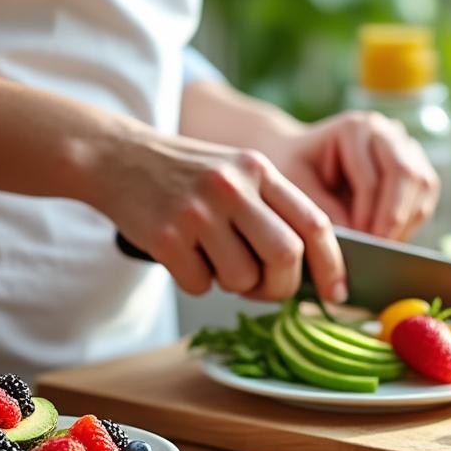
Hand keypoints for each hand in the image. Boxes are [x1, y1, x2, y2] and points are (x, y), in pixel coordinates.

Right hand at [97, 130, 346, 302]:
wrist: (115, 156)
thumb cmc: (186, 174)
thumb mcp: (236, 171)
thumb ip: (272, 208)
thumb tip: (311, 271)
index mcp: (258, 170)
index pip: (314, 223)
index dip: (332, 265)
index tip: (335, 293)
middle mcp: (232, 186)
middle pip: (285, 256)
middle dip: (281, 285)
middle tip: (264, 287)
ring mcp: (197, 211)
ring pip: (242, 279)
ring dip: (231, 284)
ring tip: (212, 257)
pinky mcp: (165, 236)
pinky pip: (200, 285)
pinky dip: (196, 281)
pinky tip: (182, 253)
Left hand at [265, 111, 439, 240]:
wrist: (303, 156)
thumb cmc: (295, 170)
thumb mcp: (296, 187)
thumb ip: (322, 210)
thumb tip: (356, 237)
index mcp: (354, 127)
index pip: (370, 177)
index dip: (367, 214)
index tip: (360, 242)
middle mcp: (386, 130)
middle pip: (405, 175)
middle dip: (393, 218)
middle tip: (378, 249)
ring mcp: (405, 145)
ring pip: (423, 184)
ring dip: (407, 220)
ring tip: (384, 247)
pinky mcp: (416, 164)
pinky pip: (426, 194)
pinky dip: (412, 220)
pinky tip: (392, 237)